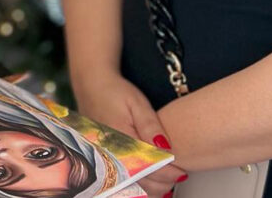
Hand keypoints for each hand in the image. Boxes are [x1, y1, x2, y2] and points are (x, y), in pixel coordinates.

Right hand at [74, 71, 187, 197]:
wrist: (90, 86)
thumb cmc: (114, 92)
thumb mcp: (137, 103)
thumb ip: (150, 126)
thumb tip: (166, 148)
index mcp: (119, 138)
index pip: (146, 165)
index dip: (166, 173)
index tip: (181, 173)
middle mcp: (108, 151)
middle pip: (138, 179)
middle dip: (162, 182)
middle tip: (178, 176)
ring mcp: (102, 157)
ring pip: (129, 184)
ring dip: (150, 186)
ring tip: (167, 179)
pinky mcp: (101, 158)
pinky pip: (120, 180)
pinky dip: (136, 184)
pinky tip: (147, 181)